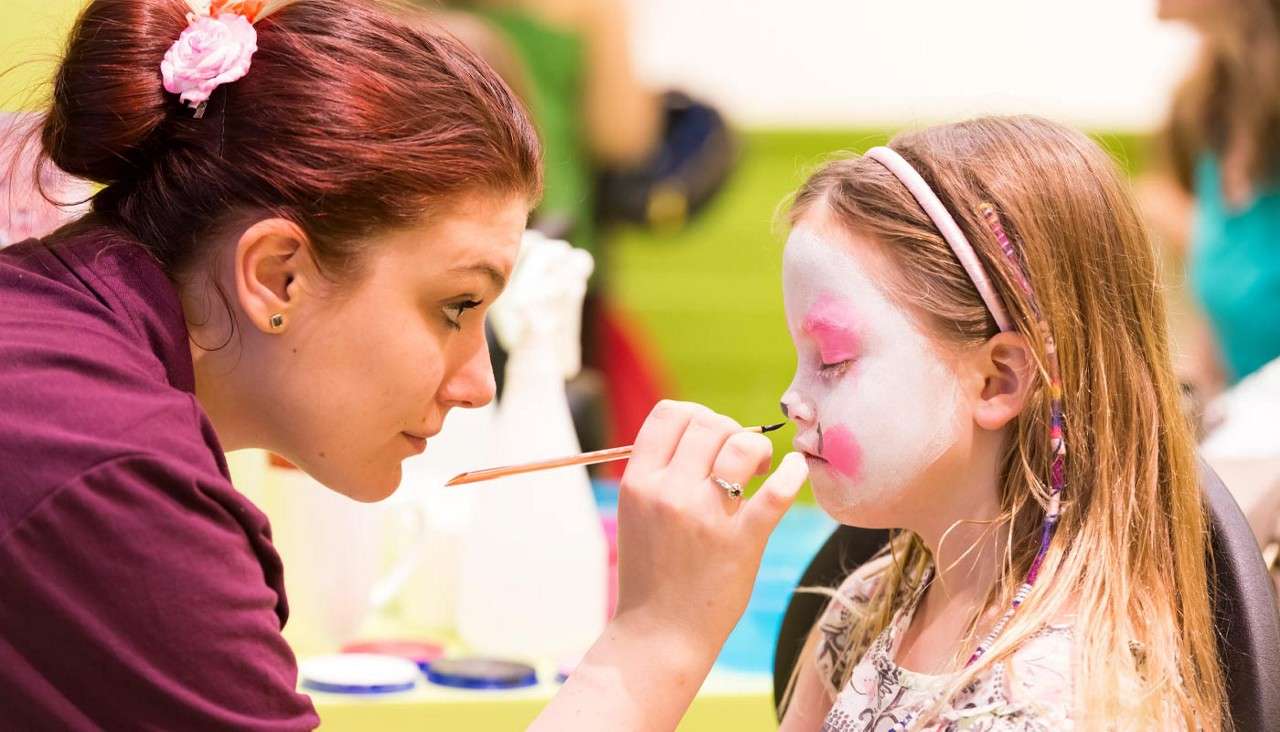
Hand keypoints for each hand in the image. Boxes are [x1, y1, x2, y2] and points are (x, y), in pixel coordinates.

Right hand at [613, 400, 809, 654]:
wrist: (660, 634)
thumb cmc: (652, 572)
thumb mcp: (638, 513)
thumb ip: (660, 473)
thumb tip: (703, 432)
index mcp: (638, 482)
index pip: (669, 413)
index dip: (696, 415)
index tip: (710, 438)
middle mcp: (668, 492)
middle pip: (708, 422)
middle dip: (730, 429)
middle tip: (740, 458)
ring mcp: (705, 516)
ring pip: (741, 445)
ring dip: (758, 447)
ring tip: (761, 468)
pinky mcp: (741, 542)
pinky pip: (776, 492)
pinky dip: (792, 473)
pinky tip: (794, 471)